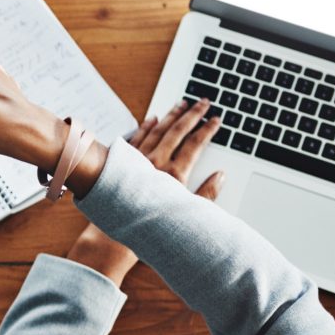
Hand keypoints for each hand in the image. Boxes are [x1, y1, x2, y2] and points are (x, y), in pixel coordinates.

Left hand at [65, 99, 226, 284]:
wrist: (113, 233)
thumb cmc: (151, 225)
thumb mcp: (186, 212)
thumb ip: (207, 194)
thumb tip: (221, 176)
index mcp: (174, 174)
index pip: (195, 144)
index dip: (207, 129)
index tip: (216, 119)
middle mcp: (155, 163)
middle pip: (177, 131)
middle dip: (192, 114)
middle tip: (203, 101)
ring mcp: (138, 160)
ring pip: (157, 130)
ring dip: (171, 115)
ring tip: (182, 104)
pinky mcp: (124, 162)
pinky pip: (136, 138)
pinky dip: (146, 127)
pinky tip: (153, 118)